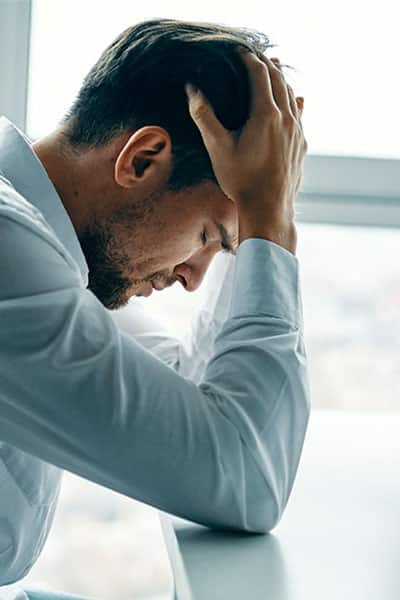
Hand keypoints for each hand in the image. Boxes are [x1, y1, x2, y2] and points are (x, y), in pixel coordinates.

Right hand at [185, 52, 306, 253]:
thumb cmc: (241, 180)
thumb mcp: (217, 147)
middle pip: (279, 79)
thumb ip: (204, 115)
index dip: (248, 59)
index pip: (259, 74)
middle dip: (266, 64)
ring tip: (273, 69)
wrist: (269, 208)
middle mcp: (286, 118)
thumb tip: (192, 88)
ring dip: (281, 79)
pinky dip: (293, 99)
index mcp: (266, 114)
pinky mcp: (301, 144)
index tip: (239, 51)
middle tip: (254, 56)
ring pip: (292, 94)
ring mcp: (297, 131)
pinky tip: (296, 99)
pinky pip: (299, 113)